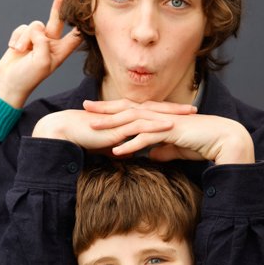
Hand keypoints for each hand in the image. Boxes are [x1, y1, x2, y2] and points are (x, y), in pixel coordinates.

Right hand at [0, 0, 81, 107]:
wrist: (7, 83)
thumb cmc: (27, 77)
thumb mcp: (42, 61)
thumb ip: (43, 41)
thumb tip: (37, 28)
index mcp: (60, 52)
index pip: (75, 36)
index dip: (81, 25)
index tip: (88, 13)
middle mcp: (50, 45)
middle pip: (58, 22)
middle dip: (59, 8)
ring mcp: (36, 41)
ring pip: (34, 25)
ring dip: (25, 37)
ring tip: (20, 51)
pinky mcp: (22, 39)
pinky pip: (22, 28)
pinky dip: (16, 37)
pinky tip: (14, 49)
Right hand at [32, 108, 175, 156]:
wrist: (68, 131)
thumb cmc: (85, 137)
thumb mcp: (108, 143)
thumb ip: (119, 147)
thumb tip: (127, 155)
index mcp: (125, 115)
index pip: (150, 112)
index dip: (168, 112)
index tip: (184, 115)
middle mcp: (126, 112)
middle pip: (156, 109)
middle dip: (176, 109)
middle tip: (195, 110)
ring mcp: (123, 118)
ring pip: (152, 114)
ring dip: (171, 114)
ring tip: (189, 116)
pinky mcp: (118, 126)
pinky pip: (141, 124)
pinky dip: (156, 125)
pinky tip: (170, 126)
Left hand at [85, 103, 254, 164]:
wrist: (222, 139)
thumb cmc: (201, 142)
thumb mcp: (176, 148)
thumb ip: (162, 150)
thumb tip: (151, 156)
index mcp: (158, 116)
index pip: (130, 110)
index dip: (111, 109)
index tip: (93, 110)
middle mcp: (158, 115)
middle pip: (126, 110)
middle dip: (104, 110)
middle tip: (84, 109)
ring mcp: (164, 122)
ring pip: (132, 122)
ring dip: (112, 126)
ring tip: (93, 130)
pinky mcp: (171, 133)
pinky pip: (146, 138)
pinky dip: (131, 145)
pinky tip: (117, 152)